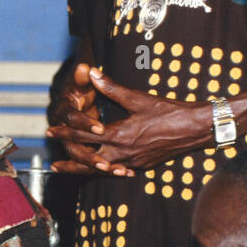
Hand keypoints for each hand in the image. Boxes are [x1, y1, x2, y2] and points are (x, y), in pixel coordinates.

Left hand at [49, 68, 212, 174]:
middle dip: (69, 162)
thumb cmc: (169, 111)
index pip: (84, 134)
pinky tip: (103, 172)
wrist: (196, 129)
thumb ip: (111, 88)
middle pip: (88, 162)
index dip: (65, 131)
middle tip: (53, 163)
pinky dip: (107, 172)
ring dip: (84, 171)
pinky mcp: (142, 166)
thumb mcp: (137, 98)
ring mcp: (133, 163)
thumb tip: (91, 74)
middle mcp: (123, 153)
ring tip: (71, 172)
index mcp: (118, 134)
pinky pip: (119, 172)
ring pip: (102, 171)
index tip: (50, 130)